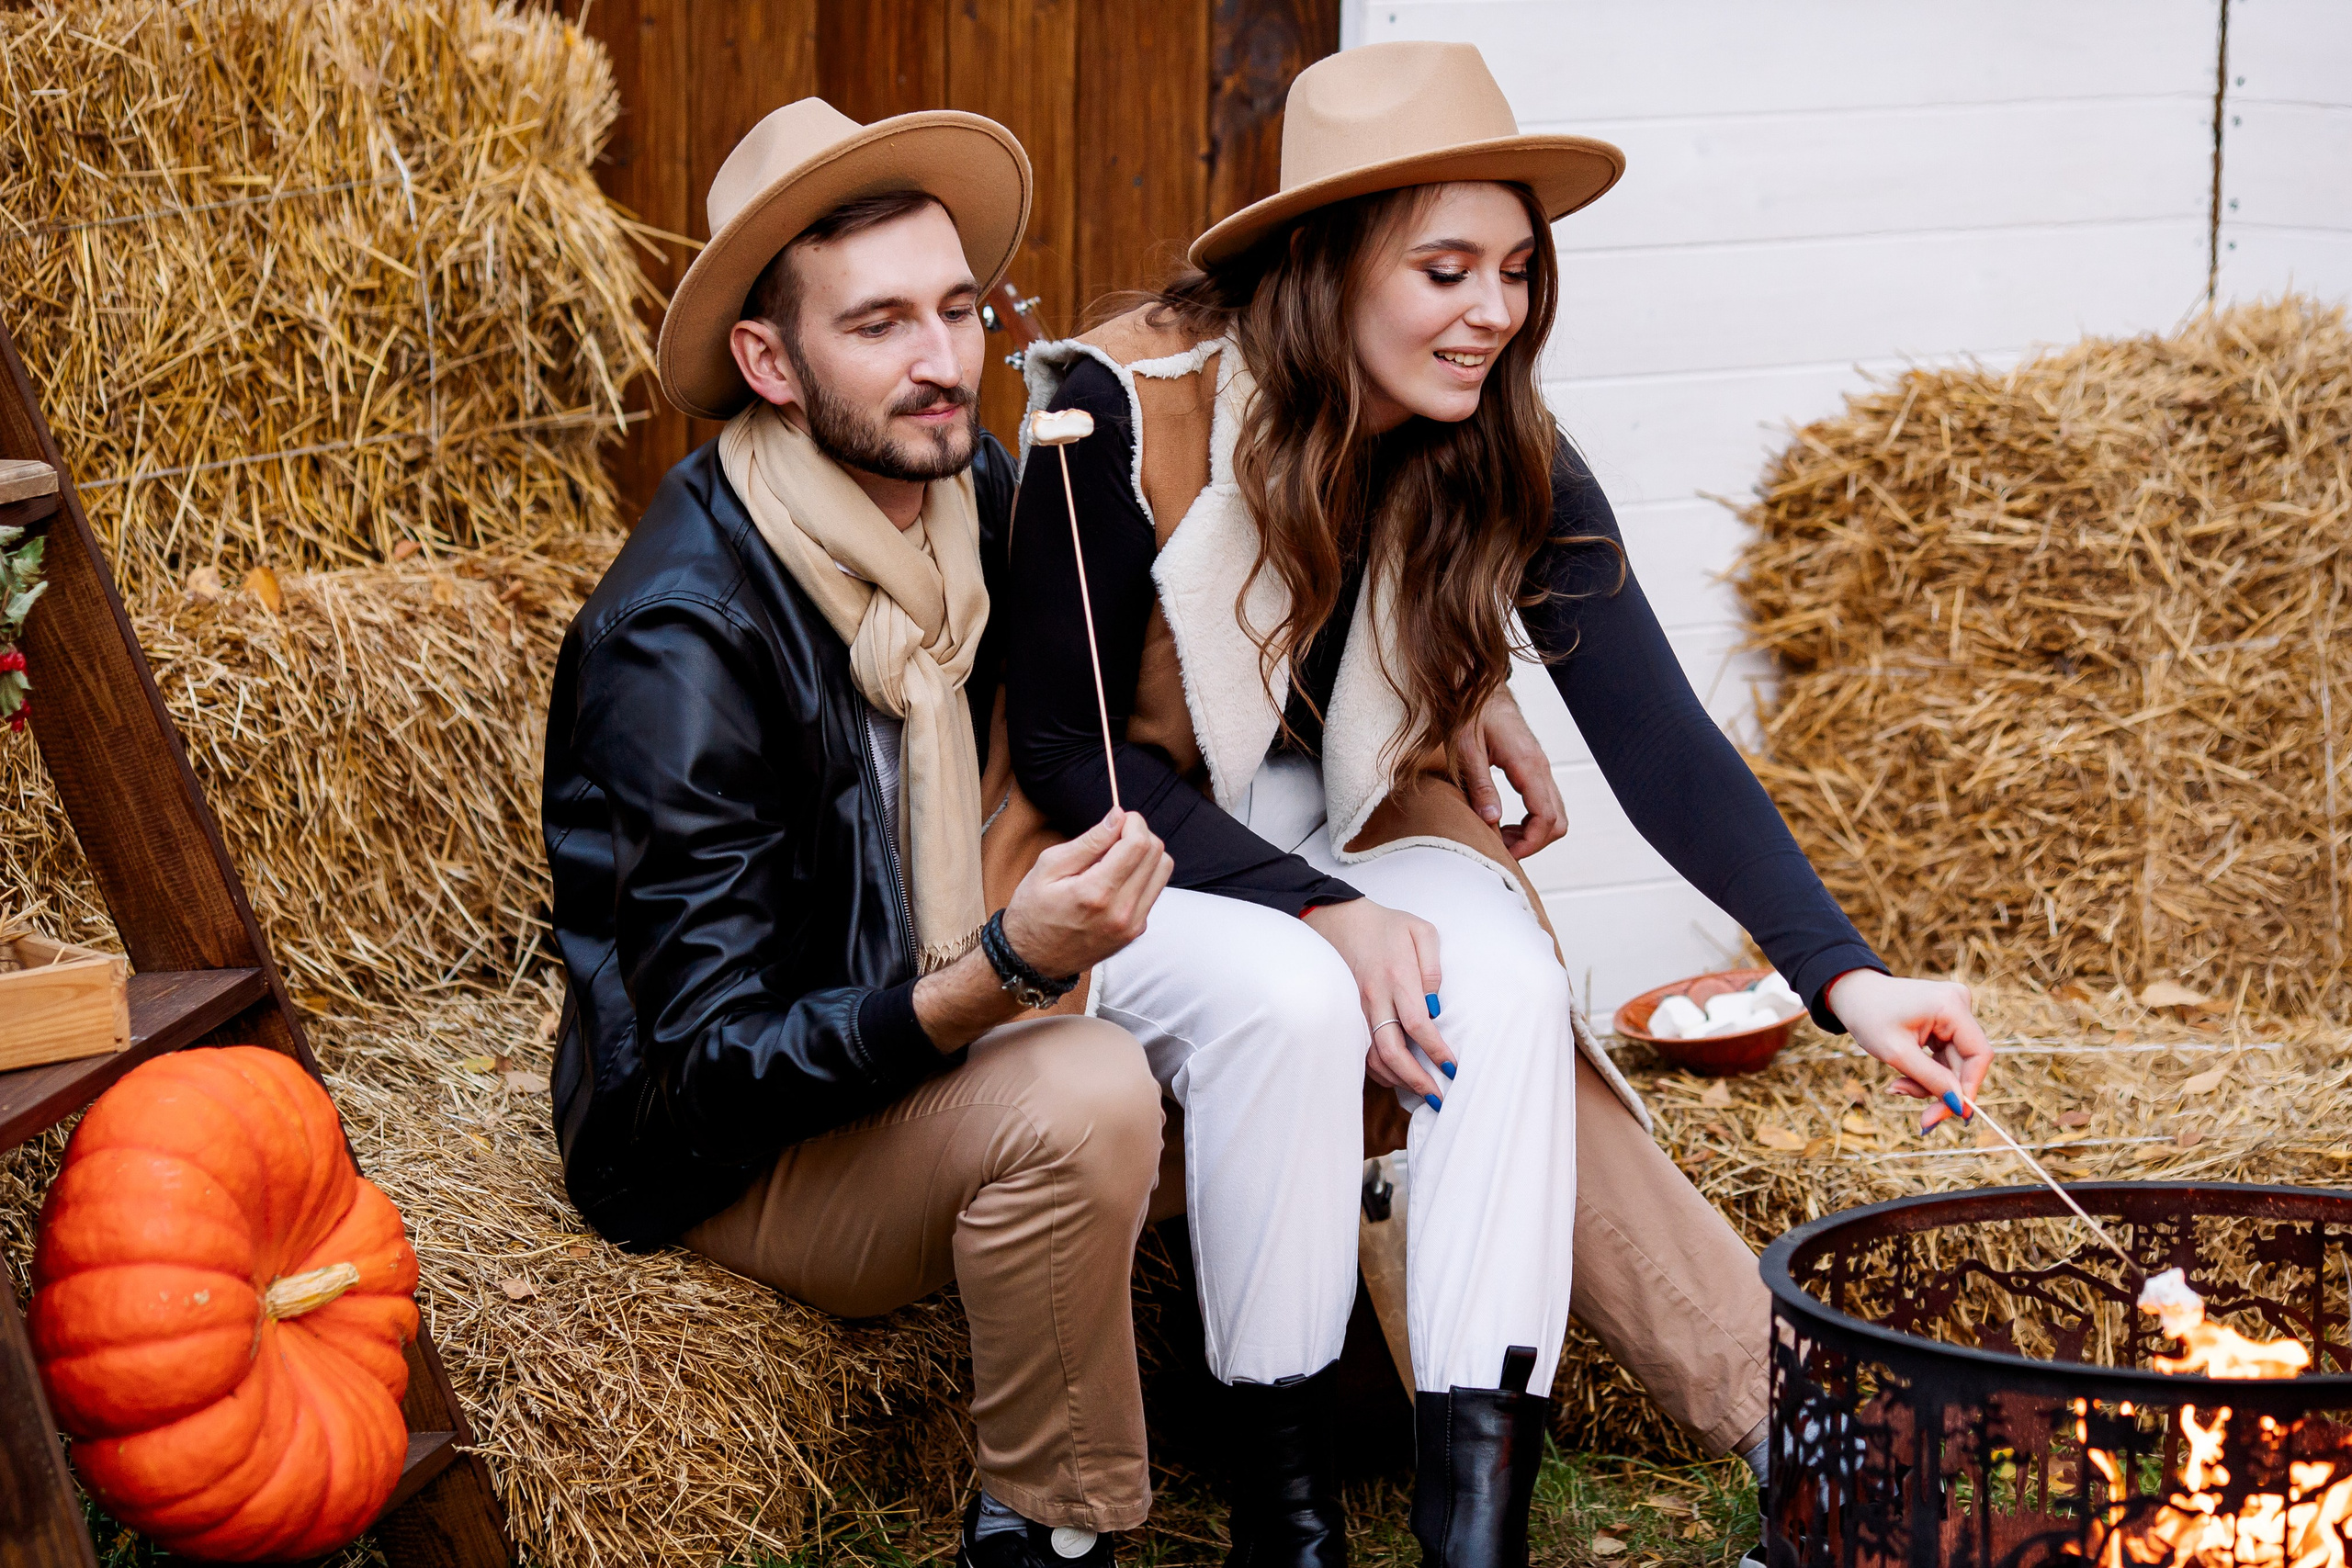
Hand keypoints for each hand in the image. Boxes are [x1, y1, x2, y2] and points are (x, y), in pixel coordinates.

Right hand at [1001, 810, 1173, 976]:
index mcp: (1097, 892)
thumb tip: (1118, 817)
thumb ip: (1089, 841)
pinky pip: (1153, 891)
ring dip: (1146, 854)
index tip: (1117, 820)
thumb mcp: (1049, 867)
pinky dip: (1141, 876)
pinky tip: (1116, 879)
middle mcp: (1121, 911)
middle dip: (1140, 834)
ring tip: (1117, 856)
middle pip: (1156, 854)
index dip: (1132, 822)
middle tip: (1115, 835)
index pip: (1139, 844)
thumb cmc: (1032, 911)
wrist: (1032, 959)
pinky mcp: (1135, 932)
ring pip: (1163, 871)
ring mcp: (1132, 925)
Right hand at [1300, 896, 1452, 1104]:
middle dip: (1415, 1079)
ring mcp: (1357, 1008)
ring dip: (1397, 1080)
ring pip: (1373, 1057)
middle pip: (1391, 1050)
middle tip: (1438, 1096)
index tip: (1452, 1067)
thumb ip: (1433, 967)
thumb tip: (1436, 1005)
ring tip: (1421, 1093)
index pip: (1418, 1025)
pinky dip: (1379, 1070)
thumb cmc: (1386, 926)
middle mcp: (1374, 997)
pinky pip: (1361, 1050)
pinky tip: (1397, 1077)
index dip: (1435, 1050)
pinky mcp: (1349, 1014)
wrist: (1339, 919)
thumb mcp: (1421, 931)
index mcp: (1396, 976)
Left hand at [1459, 686, 1564, 859]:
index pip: (1545, 816)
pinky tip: (1503, 822)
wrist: (1478, 687)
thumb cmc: (1469, 713)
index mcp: (1527, 764)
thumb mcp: (1466, 749)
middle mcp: (1541, 767)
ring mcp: (1540, 768)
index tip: (1504, 853)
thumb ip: (1479, 784)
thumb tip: (1491, 820)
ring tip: (1499, 838)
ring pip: (1555, 814)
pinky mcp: (1534, 769)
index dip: (1529, 843)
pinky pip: (1544, 803)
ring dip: (1532, 833)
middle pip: (1558, 821)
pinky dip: (1530, 821)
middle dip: (1533, 843)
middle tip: (1499, 849)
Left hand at [1825, 970, 1993, 1130]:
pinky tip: (1903, 1078)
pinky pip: (1945, 1056)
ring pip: (1954, 1063)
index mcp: (1951, 1005)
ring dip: (1930, 1082)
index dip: (1970, 1087)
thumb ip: (1931, 1080)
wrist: (1853, 994)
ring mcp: (1954, 1011)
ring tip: (1897, 1087)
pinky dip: (1927, 1071)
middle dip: (1943, 1090)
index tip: (1955, 1114)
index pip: (1979, 1054)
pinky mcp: (1946, 1020)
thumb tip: (1960, 1106)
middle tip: (1925, 1120)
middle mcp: (1959, 1004)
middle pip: (1966, 1062)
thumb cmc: (1869, 1017)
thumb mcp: (1897, 1053)